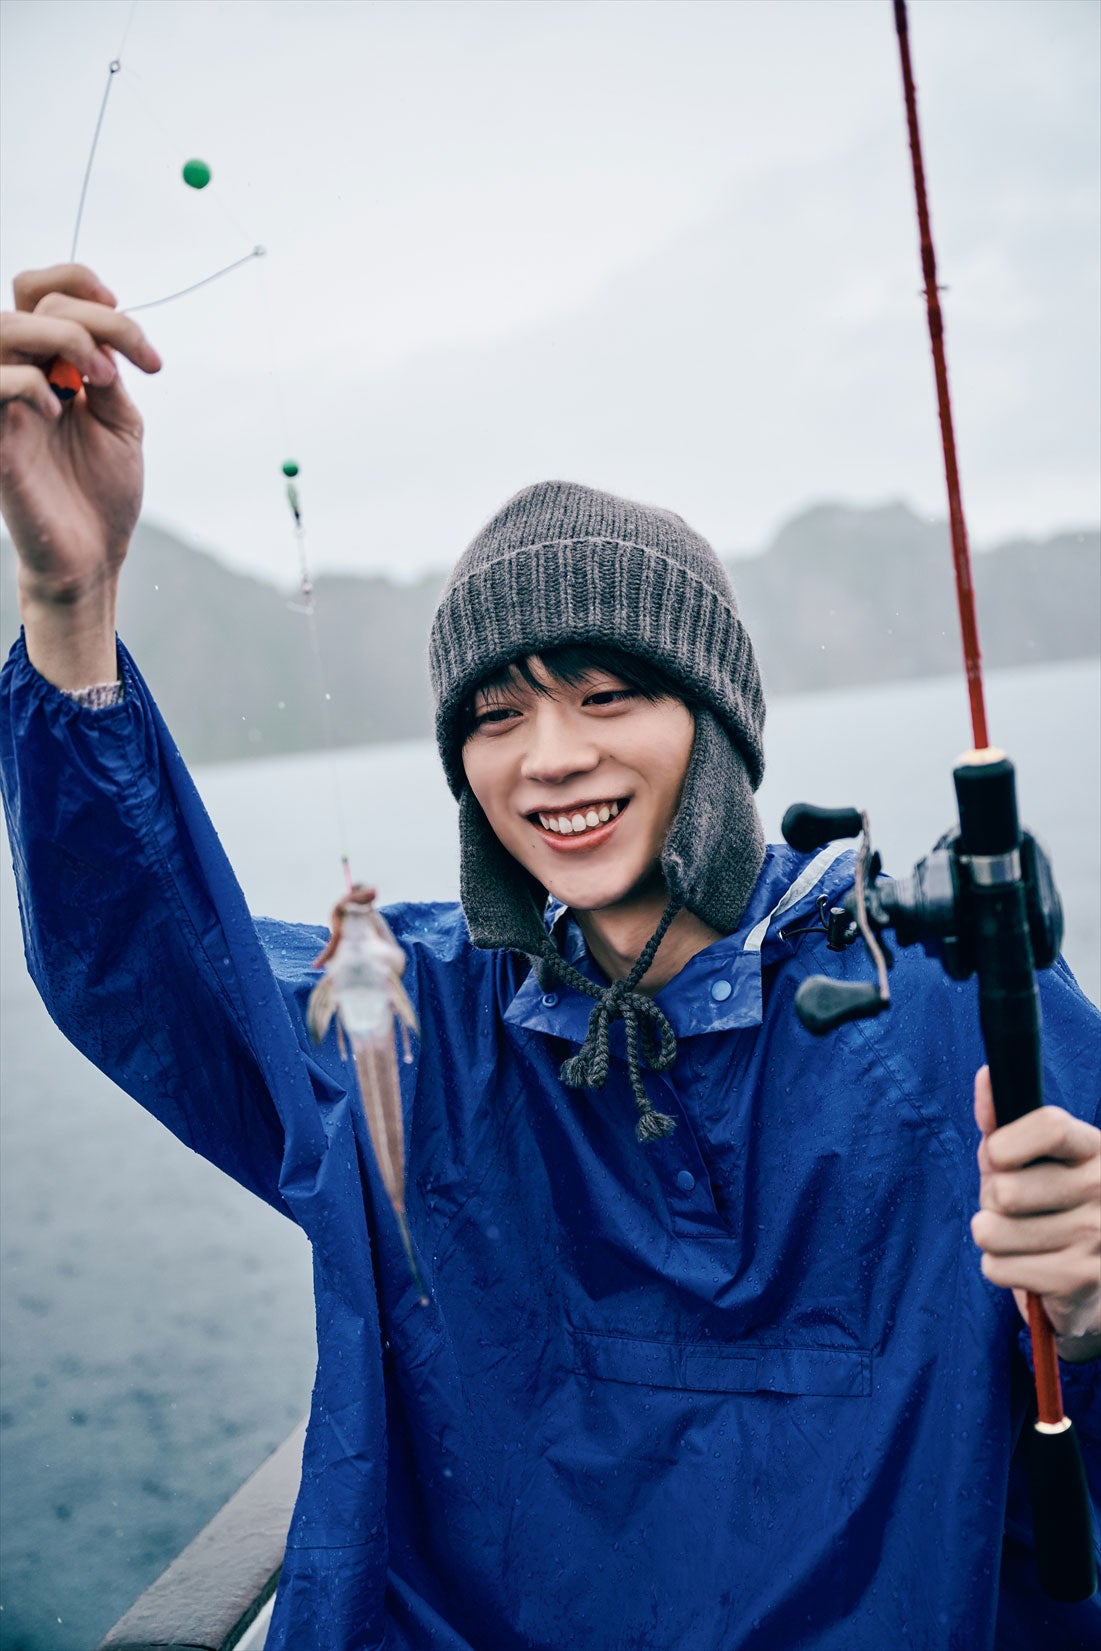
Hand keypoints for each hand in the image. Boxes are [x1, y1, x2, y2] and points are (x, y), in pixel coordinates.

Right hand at [0, 264, 160, 596]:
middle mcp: (22, 374)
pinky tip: (59, 409)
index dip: (77, 281)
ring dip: (62, 338)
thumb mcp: (119, 420)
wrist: (94, 554)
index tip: (123, 308)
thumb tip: (100, 331)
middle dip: (89, 318)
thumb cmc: (104, 492)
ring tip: (100, 380)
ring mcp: (4, 404)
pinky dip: (27, 381)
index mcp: (51, 364)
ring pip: (2, 327)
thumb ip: (106, 369)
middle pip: (29, 300)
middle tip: (123, 369)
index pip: (41, 291)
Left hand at [971, 1067, 1100, 1362]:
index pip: (1050, 1126)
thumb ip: (1001, 1120)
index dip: (1007, 1143)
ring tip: (1017, 1236)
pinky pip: (996, 1267)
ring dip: (991, 1235)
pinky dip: (999, 1267)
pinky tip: (1026, 1264)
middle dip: (991, 1199)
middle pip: (1007, 1190)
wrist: (1086, 1274)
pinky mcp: (1080, 1279)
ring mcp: (1096, 1236)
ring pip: (992, 1232)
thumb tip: (986, 1075)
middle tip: (1013, 1207)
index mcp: (1092, 1148)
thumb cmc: (1045, 1201)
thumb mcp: (1026, 1157)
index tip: (998, 1155)